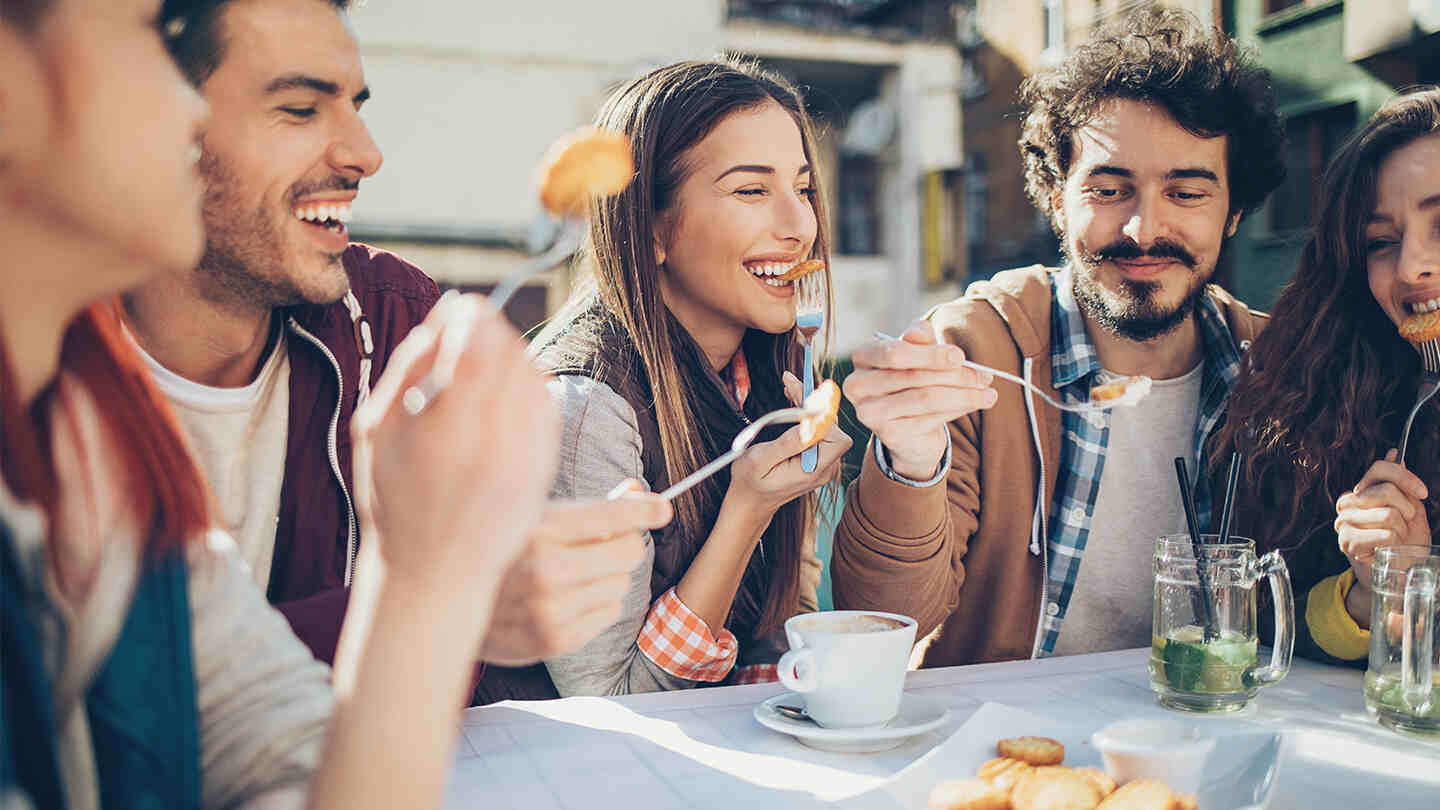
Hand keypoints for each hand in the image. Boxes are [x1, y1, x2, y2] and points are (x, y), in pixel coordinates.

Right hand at [351, 294, 559, 604]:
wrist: (436, 572)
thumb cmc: (395, 500)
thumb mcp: (378, 431)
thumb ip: (409, 368)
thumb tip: (445, 316)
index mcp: (448, 431)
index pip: (480, 345)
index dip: (474, 315)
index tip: (463, 308)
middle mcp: (496, 443)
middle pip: (511, 354)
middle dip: (492, 332)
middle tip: (470, 331)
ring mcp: (526, 457)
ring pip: (534, 376)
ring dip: (512, 355)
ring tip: (482, 364)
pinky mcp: (544, 468)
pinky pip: (547, 405)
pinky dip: (528, 385)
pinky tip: (504, 393)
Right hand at [481, 481, 672, 665]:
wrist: (445, 602)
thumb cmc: (498, 551)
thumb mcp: (533, 515)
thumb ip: (587, 507)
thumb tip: (637, 491)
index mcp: (539, 530)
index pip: (612, 516)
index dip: (644, 510)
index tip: (661, 508)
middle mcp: (546, 571)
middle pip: (628, 553)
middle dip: (623, 544)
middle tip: (605, 543)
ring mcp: (551, 610)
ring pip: (621, 585)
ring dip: (608, 576)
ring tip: (574, 573)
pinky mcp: (554, 640)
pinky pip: (608, 613)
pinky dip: (598, 603)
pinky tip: (568, 598)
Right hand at [726, 371, 851, 513]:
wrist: (751, 501)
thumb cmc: (751, 481)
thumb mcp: (760, 461)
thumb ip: (786, 444)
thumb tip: (809, 425)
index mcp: (813, 471)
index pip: (836, 437)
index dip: (821, 415)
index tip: (800, 396)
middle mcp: (824, 467)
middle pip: (832, 427)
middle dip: (812, 402)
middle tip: (789, 381)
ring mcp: (822, 463)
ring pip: (826, 425)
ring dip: (809, 404)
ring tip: (789, 386)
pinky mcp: (816, 456)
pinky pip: (819, 430)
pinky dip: (807, 413)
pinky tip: (793, 399)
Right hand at [843, 319, 995, 479]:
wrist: (909, 426)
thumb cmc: (913, 379)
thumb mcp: (918, 353)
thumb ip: (919, 339)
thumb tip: (920, 332)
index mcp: (863, 357)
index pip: (894, 353)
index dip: (929, 354)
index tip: (960, 356)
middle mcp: (858, 386)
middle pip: (913, 376)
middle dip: (955, 376)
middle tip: (985, 377)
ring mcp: (870, 413)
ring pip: (926, 399)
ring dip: (964, 395)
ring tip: (988, 393)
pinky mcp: (888, 435)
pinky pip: (931, 419)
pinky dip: (958, 410)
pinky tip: (975, 404)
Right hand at [1335, 449, 1431, 609]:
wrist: (1396, 574)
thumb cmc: (1404, 542)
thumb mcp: (1409, 509)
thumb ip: (1401, 483)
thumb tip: (1394, 453)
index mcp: (1361, 491)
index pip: (1380, 468)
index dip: (1405, 477)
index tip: (1423, 493)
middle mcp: (1348, 502)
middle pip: (1387, 490)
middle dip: (1407, 509)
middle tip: (1405, 523)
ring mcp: (1345, 522)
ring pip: (1388, 514)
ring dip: (1401, 530)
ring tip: (1395, 539)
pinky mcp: (1347, 541)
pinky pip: (1385, 534)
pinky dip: (1395, 544)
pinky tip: (1386, 549)